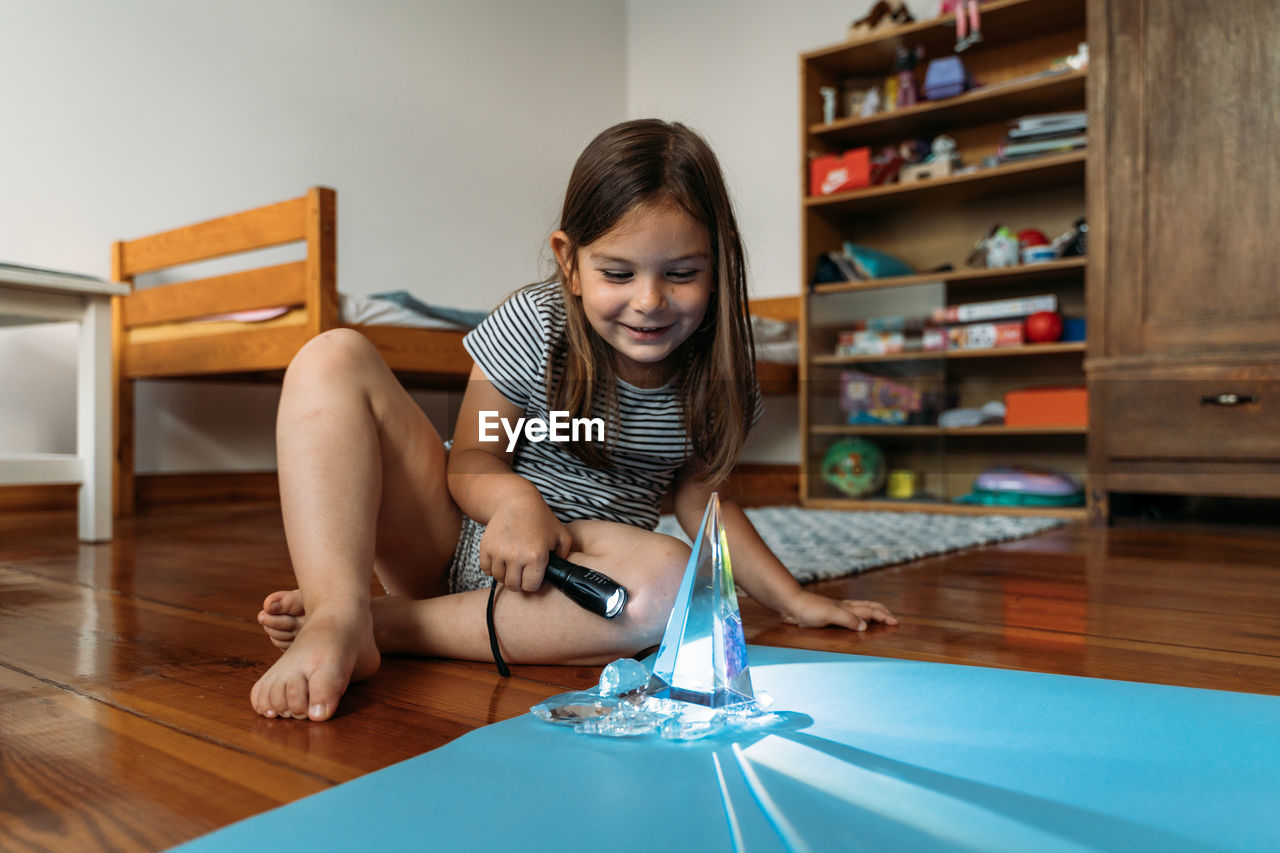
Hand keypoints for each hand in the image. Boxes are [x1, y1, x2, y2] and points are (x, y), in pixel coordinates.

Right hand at [478, 497, 570, 592]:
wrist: (516, 501)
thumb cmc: (539, 517)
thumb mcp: (561, 535)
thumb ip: (564, 555)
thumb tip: (559, 570)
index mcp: (536, 556)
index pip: (530, 587)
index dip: (532, 583)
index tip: (532, 576)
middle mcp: (516, 556)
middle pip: (513, 586)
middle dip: (518, 581)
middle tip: (522, 571)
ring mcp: (499, 552)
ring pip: (499, 578)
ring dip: (505, 574)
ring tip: (512, 563)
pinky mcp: (486, 547)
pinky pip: (486, 569)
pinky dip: (492, 567)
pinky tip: (501, 558)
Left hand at [780, 590, 898, 631]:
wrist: (790, 603)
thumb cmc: (808, 609)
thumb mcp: (829, 615)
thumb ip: (847, 619)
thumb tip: (865, 626)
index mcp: (847, 608)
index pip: (871, 611)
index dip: (884, 617)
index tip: (896, 623)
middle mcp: (844, 607)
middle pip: (869, 607)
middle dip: (882, 612)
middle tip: (893, 619)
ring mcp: (837, 609)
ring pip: (860, 608)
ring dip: (872, 612)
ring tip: (879, 617)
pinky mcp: (828, 613)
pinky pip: (850, 614)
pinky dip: (859, 616)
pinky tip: (854, 621)